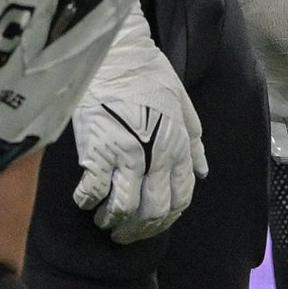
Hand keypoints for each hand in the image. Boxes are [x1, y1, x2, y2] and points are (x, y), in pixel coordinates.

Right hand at [69, 29, 202, 243]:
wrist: (117, 54)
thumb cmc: (149, 75)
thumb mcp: (183, 106)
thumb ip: (194, 141)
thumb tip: (202, 171)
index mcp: (178, 146)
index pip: (180, 198)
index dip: (166, 219)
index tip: (152, 224)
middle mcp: (157, 155)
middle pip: (153, 210)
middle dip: (139, 230)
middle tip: (124, 234)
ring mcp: (127, 154)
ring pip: (125, 208)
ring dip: (113, 222)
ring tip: (104, 221)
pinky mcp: (98, 150)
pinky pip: (94, 191)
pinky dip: (88, 202)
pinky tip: (84, 201)